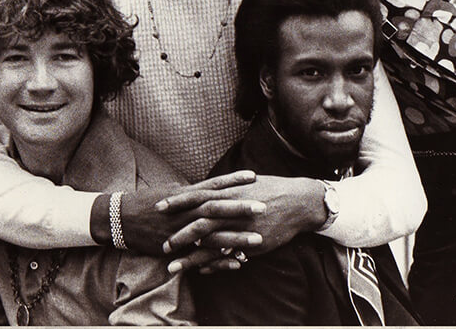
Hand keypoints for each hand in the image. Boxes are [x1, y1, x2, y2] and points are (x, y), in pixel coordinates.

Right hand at [120, 170, 262, 255]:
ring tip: (258, 239)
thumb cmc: (147, 202)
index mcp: (185, 195)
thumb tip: (210, 187)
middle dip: (241, 208)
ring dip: (236, 238)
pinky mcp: (177, 249)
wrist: (121, 219)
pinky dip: (220, 259)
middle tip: (264, 206)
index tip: (254, 176)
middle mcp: (185, 211)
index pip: (213, 185)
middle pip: (217, 208)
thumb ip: (192, 191)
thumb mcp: (171, 192)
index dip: (233, 181)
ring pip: (213, 235)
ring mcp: (181, 231)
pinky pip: (202, 256)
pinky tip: (238, 262)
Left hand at [164, 175, 324, 272]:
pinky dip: (212, 264)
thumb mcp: (245, 183)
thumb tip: (209, 187)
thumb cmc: (271, 188)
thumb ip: (225, 187)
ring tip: (171, 266)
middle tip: (161, 244)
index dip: (177, 202)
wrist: (297, 201)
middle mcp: (231, 210)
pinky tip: (200, 271)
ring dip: (189, 256)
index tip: (159, 207)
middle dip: (178, 233)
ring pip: (209, 244)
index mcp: (228, 192)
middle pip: (198, 222)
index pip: (196, 196)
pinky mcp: (250, 243)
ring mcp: (240, 228)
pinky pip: (227, 256)